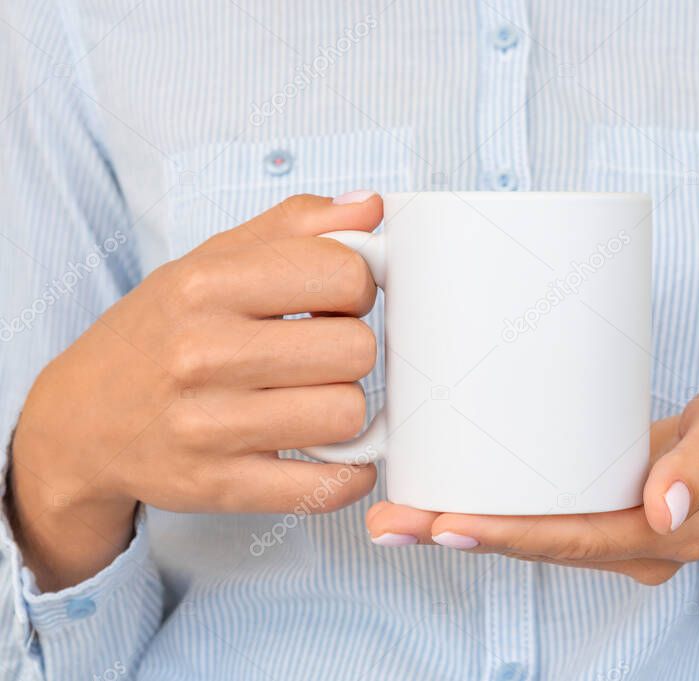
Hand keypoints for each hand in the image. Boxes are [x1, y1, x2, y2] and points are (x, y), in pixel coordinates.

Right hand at [8, 192, 382, 590]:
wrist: (81, 421)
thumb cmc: (163, 331)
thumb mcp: (213, 261)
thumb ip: (296, 227)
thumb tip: (372, 208)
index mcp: (206, 285)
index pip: (345, 274)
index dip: (356, 288)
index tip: (334, 300)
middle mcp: (201, 354)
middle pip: (356, 349)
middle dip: (352, 351)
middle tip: (322, 354)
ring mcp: (207, 427)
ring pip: (347, 416)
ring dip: (344, 411)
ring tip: (315, 400)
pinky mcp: (218, 487)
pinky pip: (326, 486)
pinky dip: (347, 473)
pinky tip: (333, 454)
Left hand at [365, 374, 698, 583]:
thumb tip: (658, 509)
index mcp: (663, 536)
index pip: (570, 541)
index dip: (504, 534)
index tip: (442, 523)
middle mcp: (632, 544)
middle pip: (534, 545)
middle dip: (459, 534)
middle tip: (387, 521)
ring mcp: (617, 530)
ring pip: (531, 534)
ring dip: (463, 525)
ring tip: (396, 512)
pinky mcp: (607, 506)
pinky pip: (544, 514)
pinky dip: (494, 507)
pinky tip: (450, 492)